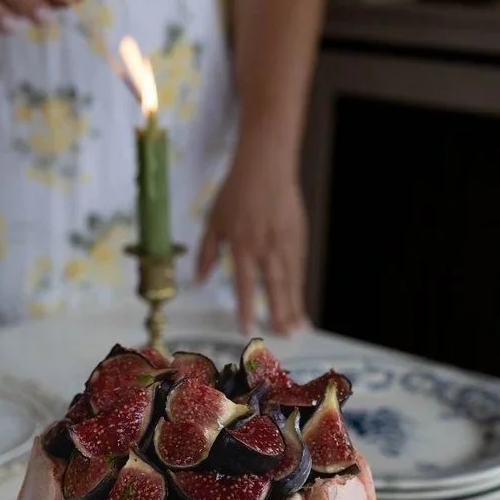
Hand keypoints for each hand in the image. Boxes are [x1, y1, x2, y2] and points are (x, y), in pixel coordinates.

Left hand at [197, 141, 308, 335]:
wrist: (266, 164)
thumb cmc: (235, 192)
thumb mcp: (213, 222)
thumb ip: (206, 253)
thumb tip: (198, 281)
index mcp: (242, 244)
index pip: (244, 284)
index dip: (246, 308)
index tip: (248, 329)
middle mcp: (266, 246)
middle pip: (274, 286)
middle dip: (280, 313)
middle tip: (286, 336)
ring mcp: (285, 241)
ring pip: (291, 279)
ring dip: (294, 305)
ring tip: (298, 327)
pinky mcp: (298, 235)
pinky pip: (298, 267)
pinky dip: (300, 286)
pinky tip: (300, 301)